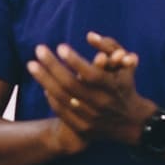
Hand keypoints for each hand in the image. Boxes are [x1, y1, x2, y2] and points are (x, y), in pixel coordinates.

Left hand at [27, 36, 152, 146]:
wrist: (132, 124)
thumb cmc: (126, 88)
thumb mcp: (126, 67)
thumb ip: (112, 48)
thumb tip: (90, 35)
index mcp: (112, 88)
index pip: (91, 74)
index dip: (75, 61)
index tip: (60, 47)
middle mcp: (101, 103)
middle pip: (71, 85)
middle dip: (53, 66)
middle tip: (39, 50)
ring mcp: (91, 118)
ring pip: (62, 98)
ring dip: (45, 80)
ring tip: (31, 65)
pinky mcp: (83, 129)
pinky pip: (62, 112)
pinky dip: (51, 98)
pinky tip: (44, 86)